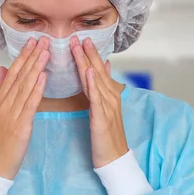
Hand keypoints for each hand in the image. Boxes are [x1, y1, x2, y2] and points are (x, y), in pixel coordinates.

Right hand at [0, 38, 49, 178]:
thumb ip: (1, 91)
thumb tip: (2, 69)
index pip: (12, 72)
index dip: (22, 56)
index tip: (32, 41)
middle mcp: (4, 103)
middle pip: (19, 75)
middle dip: (31, 56)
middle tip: (43, 39)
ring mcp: (11, 113)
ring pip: (25, 86)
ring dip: (36, 67)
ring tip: (46, 51)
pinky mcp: (19, 125)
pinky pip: (29, 104)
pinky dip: (36, 89)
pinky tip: (43, 76)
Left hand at [70, 37, 128, 167]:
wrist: (114, 158)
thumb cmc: (107, 136)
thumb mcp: (106, 109)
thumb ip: (104, 88)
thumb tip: (103, 68)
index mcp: (109, 95)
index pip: (98, 70)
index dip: (90, 54)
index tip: (82, 38)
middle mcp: (110, 97)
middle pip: (97, 71)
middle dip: (88, 53)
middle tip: (79, 36)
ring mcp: (108, 107)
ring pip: (96, 80)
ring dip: (88, 62)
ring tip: (80, 47)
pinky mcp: (102, 118)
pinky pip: (97, 98)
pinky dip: (93, 84)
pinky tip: (89, 72)